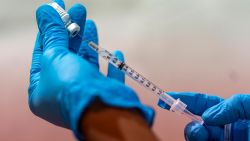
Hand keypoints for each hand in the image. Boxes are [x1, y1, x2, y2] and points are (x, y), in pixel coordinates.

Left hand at [28, 0, 153, 139]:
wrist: (102, 111)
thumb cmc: (72, 87)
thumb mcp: (55, 57)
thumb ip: (52, 33)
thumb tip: (44, 10)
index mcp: (42, 90)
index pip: (43, 53)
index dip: (50, 30)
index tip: (57, 11)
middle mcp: (62, 93)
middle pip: (66, 56)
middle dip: (72, 31)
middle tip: (79, 10)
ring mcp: (85, 94)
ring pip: (87, 64)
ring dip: (89, 43)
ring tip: (91, 23)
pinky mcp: (105, 95)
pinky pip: (108, 77)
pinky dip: (113, 65)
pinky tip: (115, 52)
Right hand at [158, 92, 249, 140]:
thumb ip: (232, 106)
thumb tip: (208, 115)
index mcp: (230, 114)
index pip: (202, 104)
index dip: (183, 100)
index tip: (166, 99)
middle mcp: (223, 130)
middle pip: (197, 126)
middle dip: (192, 126)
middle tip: (198, 129)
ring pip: (198, 140)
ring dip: (196, 137)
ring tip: (203, 136)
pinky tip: (204, 140)